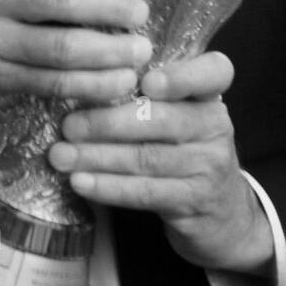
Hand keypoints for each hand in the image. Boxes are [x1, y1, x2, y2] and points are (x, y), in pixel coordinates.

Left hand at [48, 51, 274, 275]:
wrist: (224, 212)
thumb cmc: (183, 148)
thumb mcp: (179, 114)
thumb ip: (146, 94)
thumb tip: (81, 79)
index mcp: (209, 95)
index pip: (214, 73)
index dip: (182, 76)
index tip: (146, 82)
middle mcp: (215, 125)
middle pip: (161, 119)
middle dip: (107, 122)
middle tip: (69, 126)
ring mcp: (209, 165)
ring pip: (147, 157)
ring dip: (98, 156)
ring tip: (62, 156)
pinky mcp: (194, 201)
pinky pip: (146, 191)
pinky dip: (108, 186)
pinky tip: (80, 182)